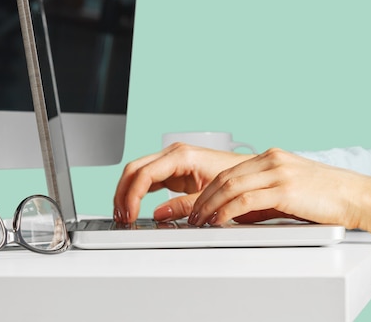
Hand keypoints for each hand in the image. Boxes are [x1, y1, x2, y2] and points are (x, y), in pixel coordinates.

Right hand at [113, 143, 253, 222]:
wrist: (249, 173)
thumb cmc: (235, 180)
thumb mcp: (209, 197)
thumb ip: (183, 206)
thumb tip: (159, 214)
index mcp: (181, 156)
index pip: (145, 173)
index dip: (132, 195)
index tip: (130, 214)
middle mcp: (173, 154)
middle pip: (134, 169)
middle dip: (123, 193)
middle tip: (121, 217)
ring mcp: (171, 160)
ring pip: (137, 172)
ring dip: (127, 192)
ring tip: (123, 215)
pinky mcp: (172, 168)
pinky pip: (147, 177)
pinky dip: (137, 191)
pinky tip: (133, 206)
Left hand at [188, 148, 370, 245]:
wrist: (357, 196)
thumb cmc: (326, 196)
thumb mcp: (290, 187)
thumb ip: (264, 193)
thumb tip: (238, 211)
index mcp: (271, 157)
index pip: (229, 171)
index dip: (208, 189)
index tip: (196, 203)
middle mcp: (272, 160)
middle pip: (225, 177)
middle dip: (203, 198)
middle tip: (190, 215)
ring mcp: (278, 173)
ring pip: (231, 187)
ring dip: (210, 206)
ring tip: (199, 221)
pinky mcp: (285, 189)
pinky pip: (246, 200)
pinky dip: (227, 211)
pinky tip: (219, 221)